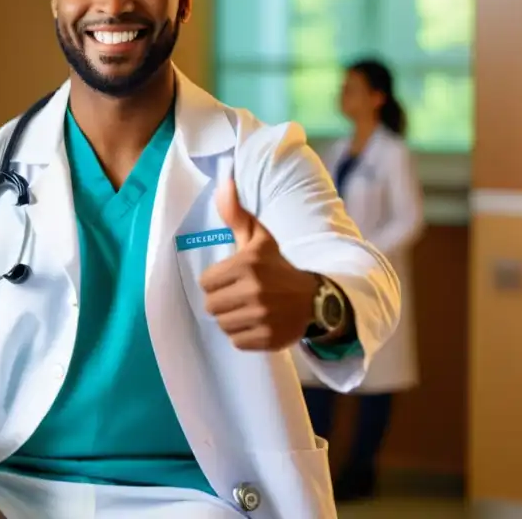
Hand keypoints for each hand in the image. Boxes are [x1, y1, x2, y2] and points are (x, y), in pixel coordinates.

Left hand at [199, 177, 319, 350]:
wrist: (315, 298)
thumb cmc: (278, 265)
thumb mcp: (259, 237)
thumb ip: (236, 213)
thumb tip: (223, 181)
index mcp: (247, 264)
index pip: (206, 282)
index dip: (217, 281)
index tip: (233, 279)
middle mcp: (254, 291)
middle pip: (211, 306)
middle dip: (222, 301)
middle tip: (240, 296)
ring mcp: (262, 317)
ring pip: (223, 324)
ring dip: (232, 318)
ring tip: (249, 309)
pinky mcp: (268, 339)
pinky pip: (237, 341)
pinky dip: (244, 335)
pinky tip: (257, 323)